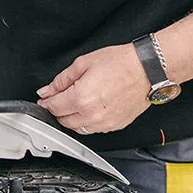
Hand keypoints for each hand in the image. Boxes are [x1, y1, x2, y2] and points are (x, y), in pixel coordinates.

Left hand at [36, 43, 150, 134]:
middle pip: (63, 121)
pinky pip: (93, 129)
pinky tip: (89, 109)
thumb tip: (47, 90)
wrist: (147, 69)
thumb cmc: (121, 63)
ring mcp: (104, 123)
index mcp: (81, 98)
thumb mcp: (84, 63)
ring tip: (74, 102)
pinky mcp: (115, 126)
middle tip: (57, 99)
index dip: (45, 102)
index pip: (53, 107)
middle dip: (57, 110)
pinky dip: (86, 122)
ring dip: (70, 118)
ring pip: (77, 128)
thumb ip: (61, 80)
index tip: (44, 98)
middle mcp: (92, 115)